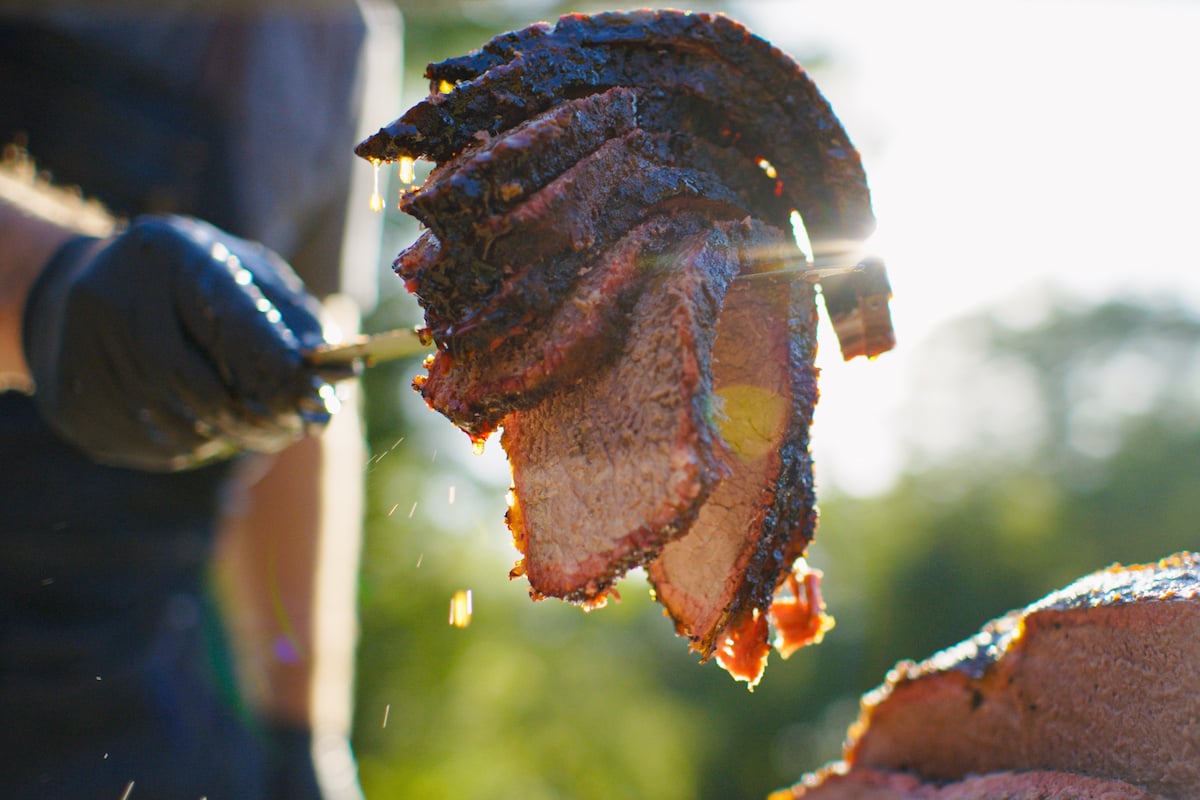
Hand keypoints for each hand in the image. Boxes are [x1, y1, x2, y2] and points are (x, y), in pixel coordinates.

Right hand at [22, 215, 342, 470]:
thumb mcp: (245, 275)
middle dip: (263, 419)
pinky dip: (196, 445)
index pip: (234, 326)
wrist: (80, 288)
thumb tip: (341, 372)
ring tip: (250, 421)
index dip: (282, 373)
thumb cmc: (192, 284)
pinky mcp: (74, 406)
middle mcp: (117, 301)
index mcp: (170, 256)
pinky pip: (156, 448)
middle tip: (298, 429)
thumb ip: (296, 319)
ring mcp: (85, 356)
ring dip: (232, 436)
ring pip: (185, 427)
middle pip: (205, 389)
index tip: (320, 400)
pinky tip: (198, 420)